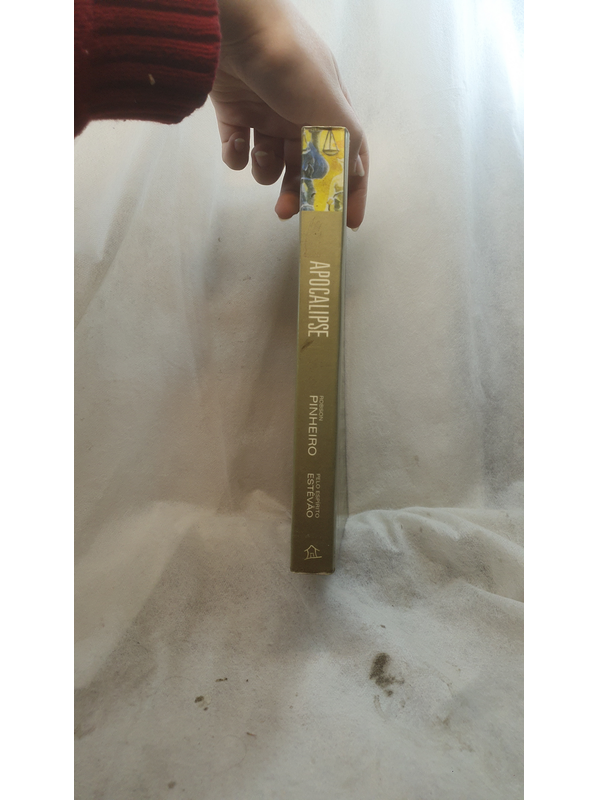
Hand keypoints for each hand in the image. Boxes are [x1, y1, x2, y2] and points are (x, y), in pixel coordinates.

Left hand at [210, 0, 367, 228]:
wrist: (234, 27)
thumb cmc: (289, 61)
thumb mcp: (329, 104)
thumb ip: (344, 143)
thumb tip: (354, 175)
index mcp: (329, 109)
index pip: (348, 157)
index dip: (350, 190)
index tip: (347, 223)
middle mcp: (300, 114)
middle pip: (305, 168)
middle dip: (298, 192)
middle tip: (287, 211)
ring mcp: (266, 113)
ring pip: (271, 163)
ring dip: (266, 170)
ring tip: (260, 157)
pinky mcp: (235, 113)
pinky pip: (238, 150)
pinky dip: (236, 154)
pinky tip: (236, 143)